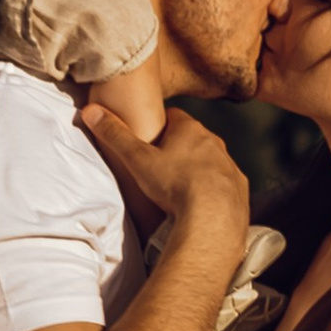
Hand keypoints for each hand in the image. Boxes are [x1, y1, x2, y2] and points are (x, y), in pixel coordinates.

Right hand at [78, 102, 249, 251]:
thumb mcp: (137, 160)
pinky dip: (213, 191)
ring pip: (211, 162)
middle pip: (194, 139)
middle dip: (179, 148)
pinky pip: (225, 185)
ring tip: (180, 189)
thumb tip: (91, 111)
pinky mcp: (239, 189)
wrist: (212, 219)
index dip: (159, 127)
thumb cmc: (174, 185)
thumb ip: (115, 135)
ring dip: (198, 169)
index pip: (173, 117)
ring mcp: (230, 166)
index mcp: (190, 130)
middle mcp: (215, 143)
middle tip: (161, 166)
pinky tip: (200, 205)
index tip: (149, 140)